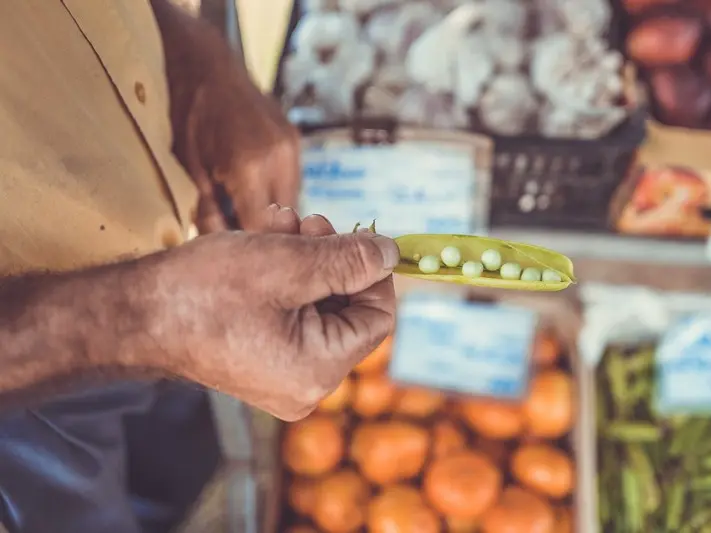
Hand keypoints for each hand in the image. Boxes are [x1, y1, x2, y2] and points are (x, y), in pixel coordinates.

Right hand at [146, 213, 397, 420]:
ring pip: (318, 306)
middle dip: (333, 258)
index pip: (377, 318)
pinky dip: (287, 276)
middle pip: (346, 310)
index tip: (359, 236)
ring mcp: (281, 375)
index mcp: (317, 370)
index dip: (374, 273)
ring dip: (307, 258)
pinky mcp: (261, 360)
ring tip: (283, 223)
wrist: (133, 313)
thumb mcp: (288, 263)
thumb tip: (391, 253)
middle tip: (312, 221)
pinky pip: (292, 315)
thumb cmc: (204, 291)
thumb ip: (349, 260)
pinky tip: (269, 240)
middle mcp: (304, 384)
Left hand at [183, 71, 299, 233]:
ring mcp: (292, 149)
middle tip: (242, 243)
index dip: (250, 249)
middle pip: (283, 220)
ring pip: (292, 204)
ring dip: (274, 216)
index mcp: (248, 167)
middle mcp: (279, 159)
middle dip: (264, 235)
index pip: (260, 228)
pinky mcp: (295, 142)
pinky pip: (292, 183)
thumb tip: (220, 245)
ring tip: (246, 217)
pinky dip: (277, 195)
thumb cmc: (188, 116)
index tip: (238, 258)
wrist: (207, 67)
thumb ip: (209, 211)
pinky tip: (256, 196)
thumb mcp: (190, 168)